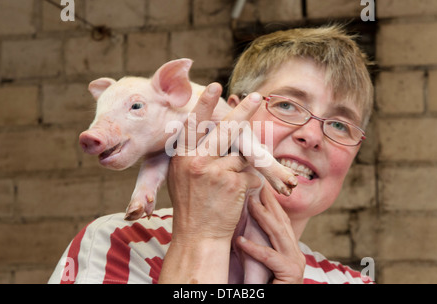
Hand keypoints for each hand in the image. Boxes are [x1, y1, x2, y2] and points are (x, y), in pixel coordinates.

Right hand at [159, 83, 263, 282]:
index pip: (193, 125)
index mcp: (182, 158)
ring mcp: (215, 172)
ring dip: (243, 167)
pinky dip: (249, 183)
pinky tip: (237, 196)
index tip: (214, 87)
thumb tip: (201, 133)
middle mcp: (196, 161)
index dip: (204, 105)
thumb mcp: (180, 177)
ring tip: (226, 187)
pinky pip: (251, 173)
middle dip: (243, 112)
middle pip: (225, 129)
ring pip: (242, 155)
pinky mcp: (232, 183)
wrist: (198, 237)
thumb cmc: (190, 207)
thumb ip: (190, 156)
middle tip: (256, 97)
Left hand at [237, 185, 305, 283]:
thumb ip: (258, 242)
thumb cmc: (267, 284)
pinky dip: (254, 249)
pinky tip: (240, 242)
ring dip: (263, 218)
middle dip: (269, 202)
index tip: (259, 185)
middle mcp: (295, 252)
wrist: (277, 297)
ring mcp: (294, 262)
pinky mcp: (289, 274)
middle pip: (282, 221)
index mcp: (290, 247)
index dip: (271, 201)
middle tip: (256, 184)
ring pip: (278, 234)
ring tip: (249, 204)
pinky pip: (270, 258)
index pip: (280, 219)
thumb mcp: (262, 259)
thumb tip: (240, 224)